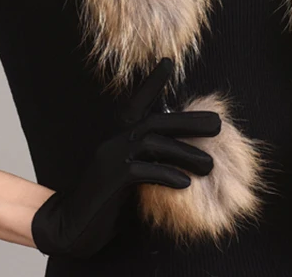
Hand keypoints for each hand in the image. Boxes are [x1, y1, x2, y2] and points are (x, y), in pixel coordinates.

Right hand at [30, 57, 221, 258]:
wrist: (73, 227)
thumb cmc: (105, 201)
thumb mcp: (128, 175)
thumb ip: (146, 160)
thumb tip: (179, 153)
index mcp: (118, 136)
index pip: (137, 103)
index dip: (151, 83)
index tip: (167, 63)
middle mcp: (113, 140)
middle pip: (154, 121)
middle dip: (188, 121)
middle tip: (218, 124)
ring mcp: (110, 158)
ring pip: (152, 144)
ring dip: (184, 152)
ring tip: (210, 164)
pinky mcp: (110, 179)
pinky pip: (142, 171)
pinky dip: (166, 174)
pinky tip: (185, 183)